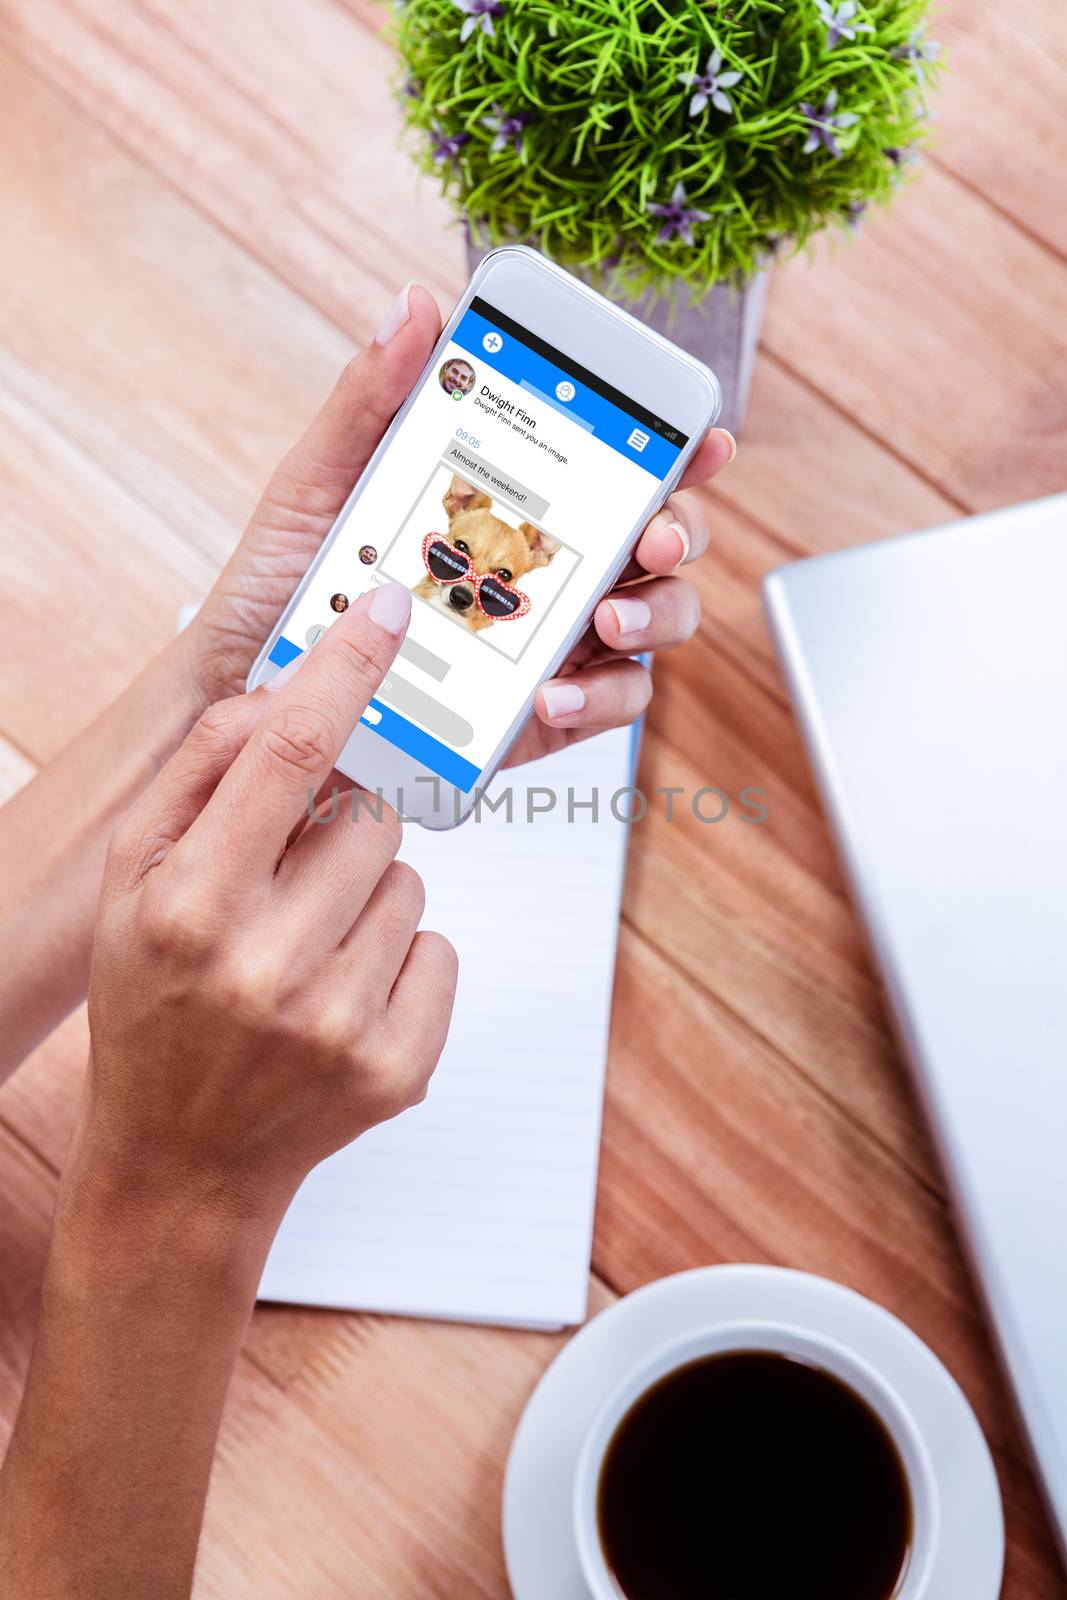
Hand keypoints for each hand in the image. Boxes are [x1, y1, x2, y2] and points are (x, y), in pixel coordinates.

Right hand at [78, 583, 456, 1224]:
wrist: (182, 1162)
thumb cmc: (154, 1005)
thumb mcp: (133, 886)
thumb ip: (198, 778)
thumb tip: (280, 693)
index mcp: (190, 906)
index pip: (286, 753)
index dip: (344, 670)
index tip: (387, 613)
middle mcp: (265, 965)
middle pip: (367, 819)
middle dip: (338, 835)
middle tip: (286, 893)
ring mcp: (339, 1023)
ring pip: (411, 882)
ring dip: (368, 899)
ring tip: (305, 955)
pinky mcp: (399, 1067)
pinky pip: (440, 949)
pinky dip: (401, 961)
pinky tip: (339, 1000)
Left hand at [183, 283, 735, 762]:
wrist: (249, 696)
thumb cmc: (286, 586)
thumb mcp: (318, 483)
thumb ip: (370, 398)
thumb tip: (414, 305)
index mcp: (511, 504)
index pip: (615, 466)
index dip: (676, 450)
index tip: (702, 438)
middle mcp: (545, 571)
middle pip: (657, 543)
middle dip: (681, 532)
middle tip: (655, 536)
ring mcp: (549, 644)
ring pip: (653, 622)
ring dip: (654, 615)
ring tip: (605, 619)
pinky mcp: (535, 719)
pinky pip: (606, 706)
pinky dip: (598, 698)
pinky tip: (551, 694)